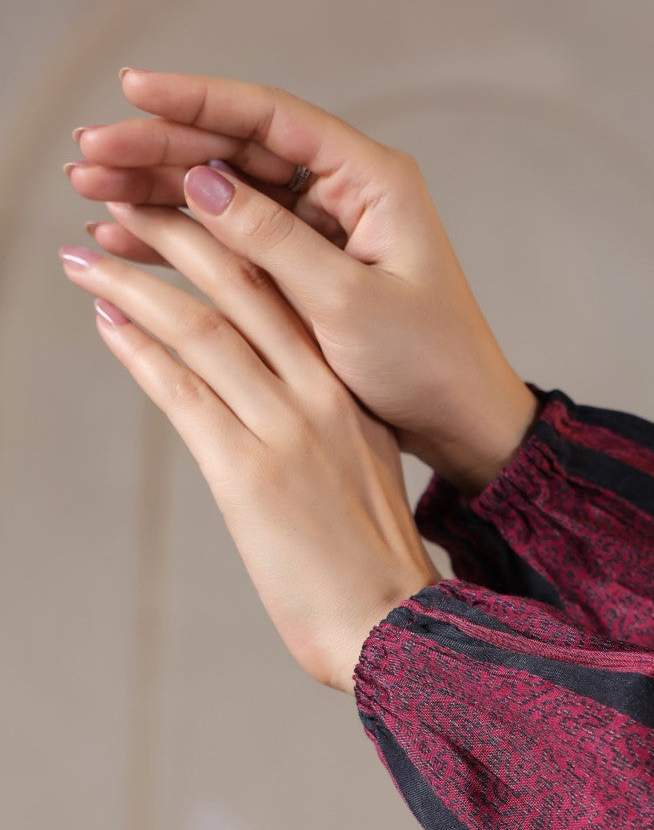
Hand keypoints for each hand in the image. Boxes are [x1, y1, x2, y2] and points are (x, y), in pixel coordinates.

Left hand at [57, 202, 442, 694]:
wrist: (391, 627)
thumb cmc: (372, 566)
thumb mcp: (362, 475)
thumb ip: (325, 428)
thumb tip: (275, 406)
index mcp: (352, 393)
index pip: (289, 289)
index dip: (233, 240)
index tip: (191, 210)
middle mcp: (323, 396)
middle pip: (243, 286)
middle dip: (176, 235)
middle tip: (123, 203)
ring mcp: (287, 430)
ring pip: (202, 329)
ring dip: (135, 285)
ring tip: (85, 257)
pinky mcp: (247, 474)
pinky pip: (183, 392)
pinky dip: (140, 351)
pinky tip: (107, 323)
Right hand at [67, 70, 540, 495]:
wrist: (461, 421)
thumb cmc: (427, 363)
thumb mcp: (347, 304)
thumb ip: (275, 241)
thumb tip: (203, 183)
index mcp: (373, 180)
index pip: (271, 118)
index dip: (197, 101)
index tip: (132, 92)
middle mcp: (347, 192)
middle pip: (239, 150)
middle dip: (160, 150)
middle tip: (88, 157)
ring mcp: (326, 229)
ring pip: (230, 194)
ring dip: (161, 192)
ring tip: (90, 194)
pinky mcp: (310, 268)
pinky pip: (236, 240)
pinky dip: (185, 240)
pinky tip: (129, 239)